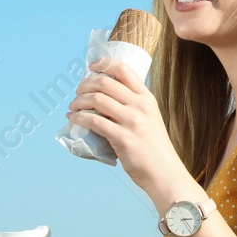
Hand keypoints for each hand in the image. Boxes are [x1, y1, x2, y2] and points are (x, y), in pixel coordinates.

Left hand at [66, 57, 187, 195]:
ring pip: (96, 99)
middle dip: (85, 84)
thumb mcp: (150, 119)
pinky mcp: (123, 138)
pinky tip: (72, 118)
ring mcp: (132, 121)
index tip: (91, 67)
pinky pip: (94, 121)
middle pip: (105, 82)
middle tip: (77, 92)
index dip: (104, 64)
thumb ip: (133, 106)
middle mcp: (141, 106)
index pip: (124, 70)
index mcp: (147, 98)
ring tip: (73, 106)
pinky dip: (78, 118)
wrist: (164, 172)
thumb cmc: (154, 148)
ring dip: (78, 101)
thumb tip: (105, 98)